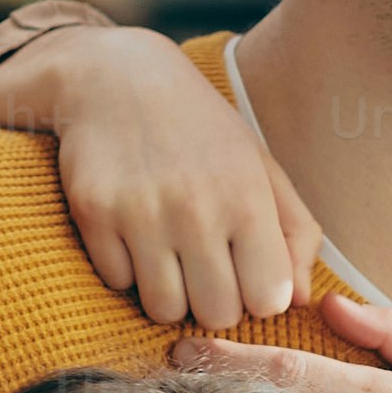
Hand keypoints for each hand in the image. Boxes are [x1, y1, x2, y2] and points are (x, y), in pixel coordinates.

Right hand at [10, 28, 331, 328]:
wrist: (116, 77)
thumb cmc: (202, 132)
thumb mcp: (261, 168)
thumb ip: (295, 233)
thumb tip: (298, 299)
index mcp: (247, 198)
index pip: (269, 299)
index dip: (260, 295)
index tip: (247, 273)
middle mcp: (196, 209)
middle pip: (217, 314)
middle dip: (215, 300)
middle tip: (206, 268)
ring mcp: (140, 212)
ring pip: (165, 310)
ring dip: (170, 293)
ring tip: (170, 257)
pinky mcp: (93, 213)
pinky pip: (117, 282)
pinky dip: (126, 269)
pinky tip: (132, 234)